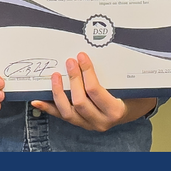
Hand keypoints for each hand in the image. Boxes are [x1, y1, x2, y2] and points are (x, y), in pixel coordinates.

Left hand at [30, 51, 155, 131]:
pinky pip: (61, 116)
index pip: (95, 91)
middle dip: (73, 79)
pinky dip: (48, 107)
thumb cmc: (132, 94)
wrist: (132, 110)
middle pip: (80, 101)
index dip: (86, 72)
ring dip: (58, 93)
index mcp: (115, 111)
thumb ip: (121, 71)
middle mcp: (100, 121)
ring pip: (68, 112)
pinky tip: (37, 100)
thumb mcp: (131, 84)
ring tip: (55, 76)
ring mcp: (88, 124)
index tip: (82, 57)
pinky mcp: (79, 123)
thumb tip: (106, 47)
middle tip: (70, 62)